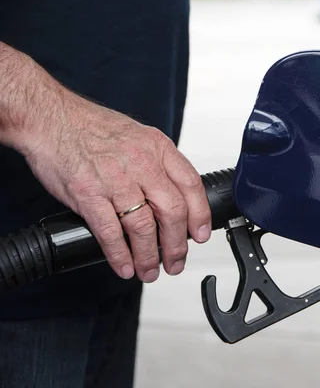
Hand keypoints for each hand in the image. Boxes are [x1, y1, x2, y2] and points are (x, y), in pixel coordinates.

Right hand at [23, 91, 210, 282]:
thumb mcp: (138, 136)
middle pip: (172, 211)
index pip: (191, 185)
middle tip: (176, 262)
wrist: (49, 118)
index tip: (200, 235)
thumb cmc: (90, 128)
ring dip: (149, 256)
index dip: (200, 215)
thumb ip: (158, 163)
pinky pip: (110, 232)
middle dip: (177, 245)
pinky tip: (125, 266)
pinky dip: (119, 255)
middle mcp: (141, 162)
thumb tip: (174, 194)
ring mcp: (114, 179)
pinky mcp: (88, 193)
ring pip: (143, 227)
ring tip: (150, 271)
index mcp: (157, 147)